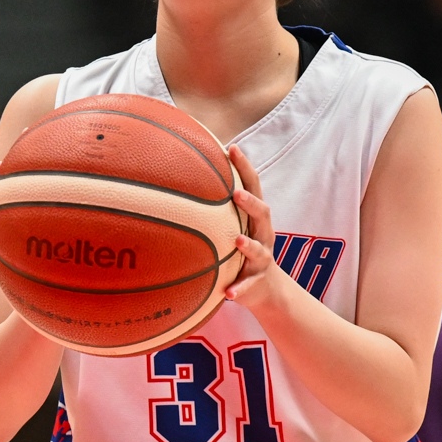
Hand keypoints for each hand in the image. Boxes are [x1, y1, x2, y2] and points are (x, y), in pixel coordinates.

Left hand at [222, 145, 283, 311]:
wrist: (266, 289)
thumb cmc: (242, 250)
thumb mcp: (233, 227)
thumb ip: (214, 208)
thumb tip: (176, 182)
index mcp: (255, 218)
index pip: (253, 187)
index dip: (245, 167)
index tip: (232, 148)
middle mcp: (263, 234)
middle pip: (264, 213)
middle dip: (252, 202)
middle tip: (237, 194)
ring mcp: (263, 259)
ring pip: (260, 250)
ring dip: (249, 245)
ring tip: (237, 241)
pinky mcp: (257, 282)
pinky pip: (249, 286)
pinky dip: (239, 288)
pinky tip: (228, 293)